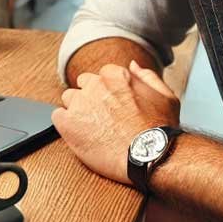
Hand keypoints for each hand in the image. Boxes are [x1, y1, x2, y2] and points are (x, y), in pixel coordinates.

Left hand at [51, 60, 179, 185]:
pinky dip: (66, 125)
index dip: (108, 92)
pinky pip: (58, 116)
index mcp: (115, 75)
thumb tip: (133, 65)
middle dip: (91, 98)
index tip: (113, 107)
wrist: (149, 156)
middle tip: (103, 119)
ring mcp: (80, 103)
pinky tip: (80, 135)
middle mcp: (95, 85)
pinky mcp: (68, 123)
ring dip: (78, 110)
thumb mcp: (165, 96)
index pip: (102, 76)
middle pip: (84, 85)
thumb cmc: (159, 129)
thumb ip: (146, 76)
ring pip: (69, 99)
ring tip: (92, 129)